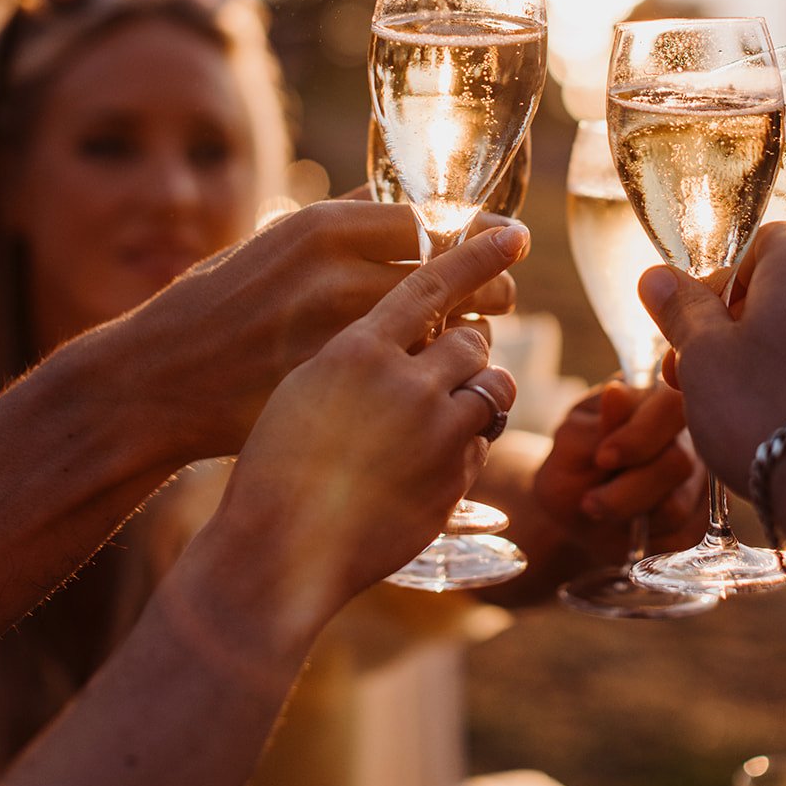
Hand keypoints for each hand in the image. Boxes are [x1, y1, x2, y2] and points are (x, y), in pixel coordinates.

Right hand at [115, 201, 520, 463]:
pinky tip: (437, 380)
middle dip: (490, 288)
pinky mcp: (335, 392)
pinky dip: (433, 378)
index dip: (482, 235)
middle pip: (448, 276)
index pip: (433, 220)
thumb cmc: (217, 304)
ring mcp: (333, 336)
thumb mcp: (275, 241)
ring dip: (468, 335)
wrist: (155, 380)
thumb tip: (406, 196)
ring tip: (476, 338)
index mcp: (321, 228)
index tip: (513, 240)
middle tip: (506, 296)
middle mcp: (332, 275)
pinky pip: (411, 380)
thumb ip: (342, 220)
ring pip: (438, 331)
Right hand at [199, 221, 525, 624]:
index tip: (514, 234)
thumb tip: (395, 307)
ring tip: (441, 406)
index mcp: (357, 348)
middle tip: (447, 356)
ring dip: (476, 388)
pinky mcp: (452, 482)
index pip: (432, 282)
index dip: (478, 253)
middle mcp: (403, 385)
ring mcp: (433, 435)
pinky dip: (465, 440)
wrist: (275, 551)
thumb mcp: (302, 379)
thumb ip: (355, 338)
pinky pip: (482, 441)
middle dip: (467, 342)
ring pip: (490, 386)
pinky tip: (424, 457)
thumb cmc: (271, 460)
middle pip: (471, 336)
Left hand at [532, 380, 705, 560]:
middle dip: (627, 489)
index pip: (672, 404)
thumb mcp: (571, 440)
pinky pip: (679, 539)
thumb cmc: (573, 463)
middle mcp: (688, 436)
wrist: (576, 511)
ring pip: (676, 506)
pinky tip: (624, 527)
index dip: (641, 435)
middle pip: (678, 461)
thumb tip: (616, 393)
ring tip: (599, 509)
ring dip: (628, 515)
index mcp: (656, 398)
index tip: (602, 457)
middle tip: (590, 501)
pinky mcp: (701, 520)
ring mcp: (698, 479)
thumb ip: (597, 423)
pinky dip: (642, 540)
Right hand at [640, 222, 785, 500]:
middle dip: (747, 328)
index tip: (701, 324)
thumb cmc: (765, 414)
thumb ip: (682, 308)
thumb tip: (657, 276)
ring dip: (785, 360)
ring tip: (749, 411)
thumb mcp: (702, 357)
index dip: (725, 280)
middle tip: (707, 375)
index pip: (763, 242)